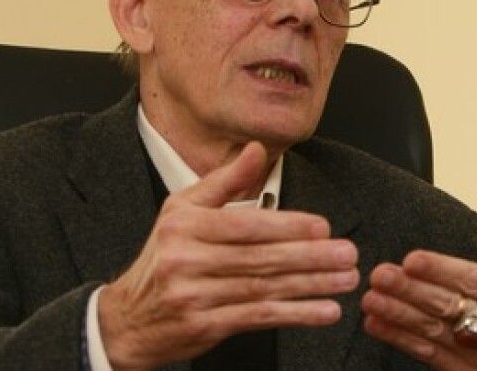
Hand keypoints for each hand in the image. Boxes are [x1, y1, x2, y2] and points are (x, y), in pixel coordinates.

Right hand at [98, 142, 359, 369]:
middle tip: (347, 254)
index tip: (323, 227)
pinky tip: (324, 310)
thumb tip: (257, 150)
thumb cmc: (165, 256)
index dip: (287, 226)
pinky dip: (295, 314)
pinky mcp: (204, 326)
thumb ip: (224, 181)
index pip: (244, 224)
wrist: (129, 317)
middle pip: (259, 257)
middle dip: (310, 256)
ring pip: (263, 288)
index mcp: (184, 224)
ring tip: (346, 280)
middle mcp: (185, 259)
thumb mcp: (183, 210)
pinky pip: (258, 316)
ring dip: (311, 285)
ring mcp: (193, 295)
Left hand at [361, 195, 476, 370]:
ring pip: (434, 332)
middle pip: (450, 307)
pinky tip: (376, 324)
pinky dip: (400, 339)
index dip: (442, 271)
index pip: (476, 282)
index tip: (412, 260)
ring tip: (370, 299)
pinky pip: (429, 355)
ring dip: (398, 315)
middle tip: (380, 275)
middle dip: (411, 291)